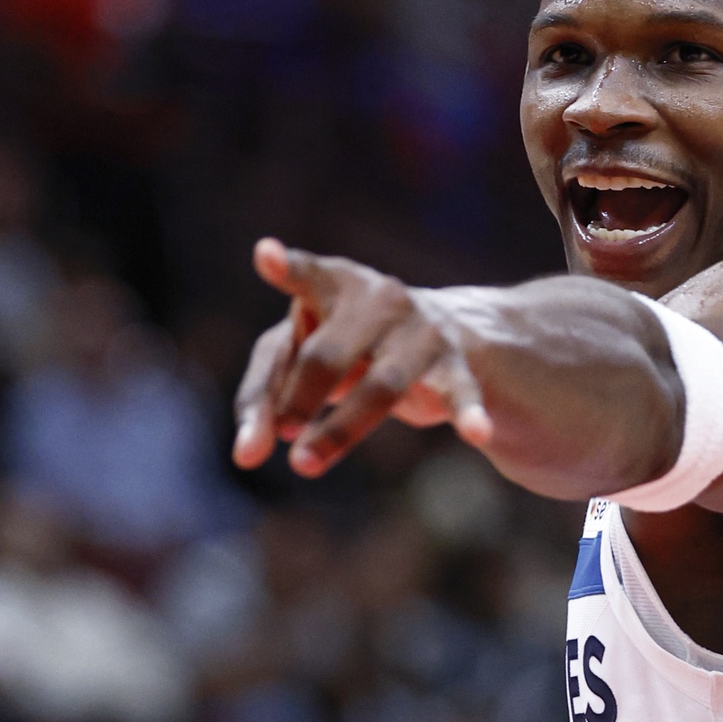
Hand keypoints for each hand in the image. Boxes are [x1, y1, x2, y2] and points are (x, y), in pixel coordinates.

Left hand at [232, 238, 492, 476]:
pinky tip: (477, 433)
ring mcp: (421, 330)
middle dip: (299, 400)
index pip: (308, 277)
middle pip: (327, 354)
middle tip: (281, 435)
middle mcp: (380, 298)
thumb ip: (262, 397)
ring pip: (381, 385)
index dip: (289, 269)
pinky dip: (468, 413)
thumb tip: (245, 456)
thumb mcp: (297, 356)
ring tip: (303, 465)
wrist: (438, 330)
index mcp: (335, 283)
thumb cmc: (345, 342)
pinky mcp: (455, 364)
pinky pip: (460, 393)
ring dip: (340, 429)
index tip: (266, 257)